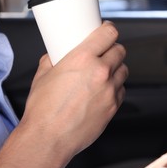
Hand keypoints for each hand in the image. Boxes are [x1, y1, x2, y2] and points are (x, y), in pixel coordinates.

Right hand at [0, 21, 127, 167]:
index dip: (109, 29)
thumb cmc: (43, 110)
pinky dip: (115, 87)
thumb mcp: (42, 75)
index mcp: (82, 58)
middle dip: (112, 48)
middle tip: (103, 52)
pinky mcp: (113, 108)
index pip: (108, 34)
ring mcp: (109, 91)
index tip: (107, 30)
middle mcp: (100, 72)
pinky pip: (121, 91)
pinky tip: (103, 91)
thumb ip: (52, 60)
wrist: (48, 138)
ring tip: (103, 72)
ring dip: (116, 68)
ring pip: (124, 70)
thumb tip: (55, 56)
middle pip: (119, 50)